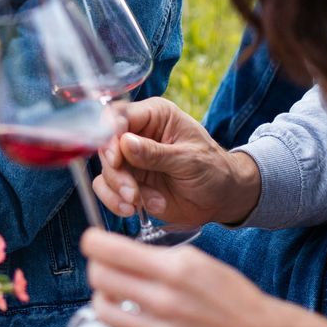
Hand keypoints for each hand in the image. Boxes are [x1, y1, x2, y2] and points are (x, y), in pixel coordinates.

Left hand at [81, 228, 280, 326]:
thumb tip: (113, 252)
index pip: (109, 251)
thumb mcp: (196, 261)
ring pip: (103, 311)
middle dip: (97, 268)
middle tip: (105, 269)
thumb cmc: (228, 295)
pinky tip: (145, 324)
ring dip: (105, 300)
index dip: (93, 243)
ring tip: (120, 298)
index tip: (92, 242)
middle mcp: (166, 302)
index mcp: (175, 270)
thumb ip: (155, 257)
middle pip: (99, 278)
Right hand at [92, 98, 262, 228]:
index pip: (119, 116)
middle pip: (107, 146)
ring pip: (105, 170)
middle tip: (132, 193)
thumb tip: (125, 143)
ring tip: (139, 204)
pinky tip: (136, 210)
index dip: (110, 136)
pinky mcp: (128, 181)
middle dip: (116, 173)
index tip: (115, 160)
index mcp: (155, 116)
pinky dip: (116, 201)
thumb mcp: (189, 160)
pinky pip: (107, 189)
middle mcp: (137, 134)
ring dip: (117, 190)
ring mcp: (130, 159)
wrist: (221, 198)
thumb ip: (156, 153)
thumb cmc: (212, 169)